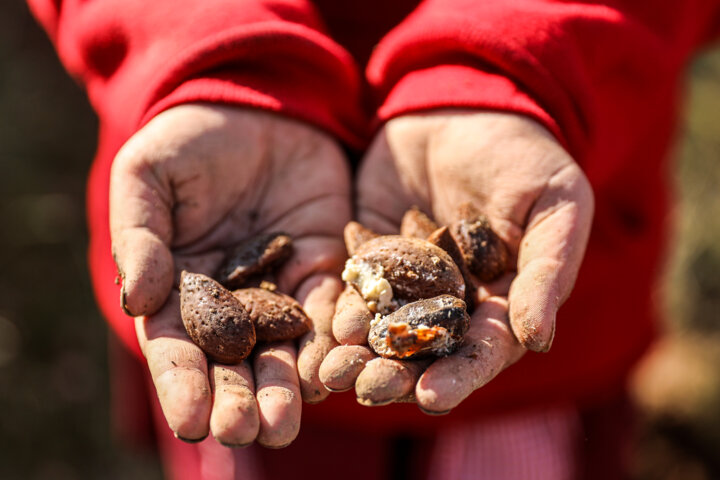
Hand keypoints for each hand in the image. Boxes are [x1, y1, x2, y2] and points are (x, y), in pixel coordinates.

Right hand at [110, 104, 348, 445]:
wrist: (260, 103)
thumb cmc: (192, 139)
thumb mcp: (149, 175)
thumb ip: (141, 235)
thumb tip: (138, 297)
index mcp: (181, 287)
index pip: (178, 345)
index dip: (182, 384)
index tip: (190, 421)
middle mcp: (234, 301)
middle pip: (236, 362)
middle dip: (240, 399)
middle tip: (247, 433)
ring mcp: (283, 288)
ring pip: (287, 349)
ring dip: (288, 388)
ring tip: (287, 424)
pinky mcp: (327, 268)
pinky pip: (333, 311)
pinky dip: (334, 341)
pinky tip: (336, 370)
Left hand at [320, 111, 593, 413]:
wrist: (463, 105)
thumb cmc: (523, 156)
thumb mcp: (553, 206)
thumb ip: (547, 271)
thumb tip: (538, 339)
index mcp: (500, 301)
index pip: (481, 349)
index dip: (460, 375)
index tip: (432, 397)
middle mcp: (450, 302)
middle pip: (424, 351)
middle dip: (397, 374)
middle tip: (368, 389)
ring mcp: (406, 282)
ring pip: (381, 329)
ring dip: (358, 355)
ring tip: (333, 373)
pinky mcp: (369, 256)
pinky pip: (351, 289)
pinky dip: (337, 310)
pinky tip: (320, 329)